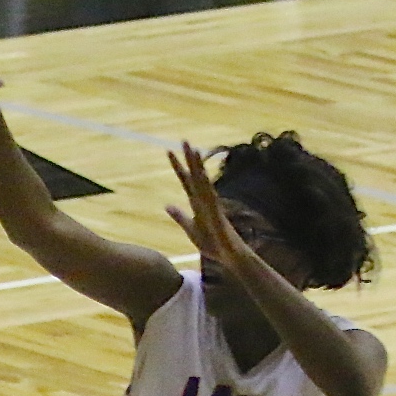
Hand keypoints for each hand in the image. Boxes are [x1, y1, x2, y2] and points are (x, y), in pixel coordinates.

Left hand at [166, 141, 251, 269]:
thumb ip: (179, 216)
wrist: (228, 256)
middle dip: (189, 159)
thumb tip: (167, 205)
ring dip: (199, 167)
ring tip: (194, 150)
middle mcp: (205, 200)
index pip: (186, 181)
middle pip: (195, 176)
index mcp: (197, 203)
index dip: (178, 167)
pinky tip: (203, 176)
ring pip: (204, 182)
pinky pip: (211, 199)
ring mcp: (212, 206)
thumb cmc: (212, 243)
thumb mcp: (190, 229)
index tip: (169, 152)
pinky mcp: (218, 215)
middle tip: (183, 140)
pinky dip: (206, 188)